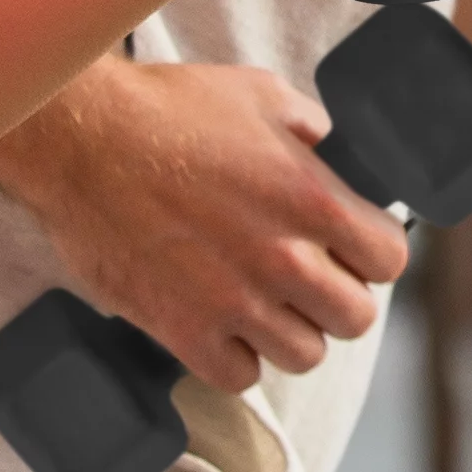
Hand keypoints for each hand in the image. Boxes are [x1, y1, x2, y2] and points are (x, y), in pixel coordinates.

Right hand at [0, 59, 409, 391]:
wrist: (81, 140)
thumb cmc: (167, 108)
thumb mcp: (258, 94)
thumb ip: (310, 129)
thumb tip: (335, 151)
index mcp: (310, 197)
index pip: (390, 259)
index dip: (376, 251)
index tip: (357, 246)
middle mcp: (280, 258)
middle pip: (355, 317)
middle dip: (341, 295)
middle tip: (313, 274)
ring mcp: (232, 303)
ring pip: (304, 355)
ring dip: (293, 329)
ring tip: (267, 300)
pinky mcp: (182, 332)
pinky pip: (240, 377)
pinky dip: (238, 357)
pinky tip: (224, 323)